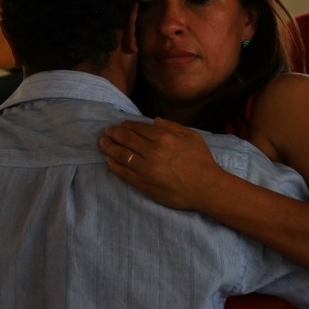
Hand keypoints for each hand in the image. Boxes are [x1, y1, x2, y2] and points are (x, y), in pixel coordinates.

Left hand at [99, 117, 224, 209]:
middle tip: (106, 132)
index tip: (119, 125)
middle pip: (126, 140)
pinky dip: (114, 166)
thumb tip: (155, 121)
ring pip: (122, 155)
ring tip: (102, 143)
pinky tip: (108, 161)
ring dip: (109, 148)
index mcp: (164, 137)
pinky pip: (124, 173)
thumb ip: (173, 126)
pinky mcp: (144, 184)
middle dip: (113, 134)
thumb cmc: (202, 161)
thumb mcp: (192, 136)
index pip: (138, 128)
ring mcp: (146, 168)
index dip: (126, 126)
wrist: (206, 188)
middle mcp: (152, 151)